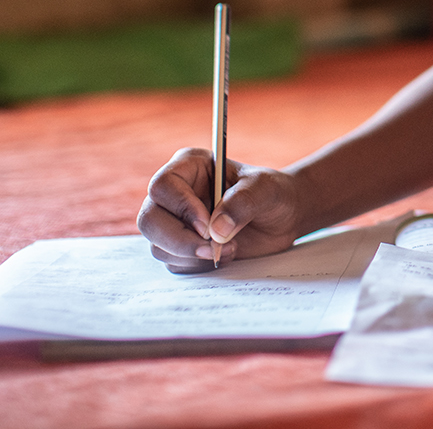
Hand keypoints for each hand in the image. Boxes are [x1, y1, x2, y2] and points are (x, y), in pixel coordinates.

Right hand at [138, 147, 302, 272]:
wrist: (282, 217)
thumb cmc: (273, 193)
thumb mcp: (266, 189)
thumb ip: (243, 202)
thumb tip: (215, 231)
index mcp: (190, 166)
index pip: (163, 186)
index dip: (181, 207)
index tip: (207, 225)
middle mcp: (175, 193)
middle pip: (150, 219)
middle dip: (179, 240)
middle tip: (213, 249)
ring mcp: (175, 221)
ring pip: (158, 245)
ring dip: (193, 255)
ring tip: (230, 248)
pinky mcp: (180, 245)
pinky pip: (173, 262)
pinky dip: (197, 265)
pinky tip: (223, 256)